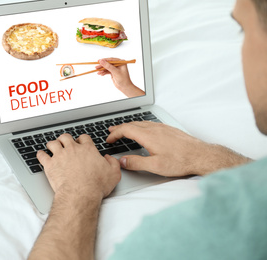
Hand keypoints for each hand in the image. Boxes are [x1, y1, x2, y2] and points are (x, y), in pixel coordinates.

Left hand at [37, 134, 120, 198]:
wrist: (80, 194)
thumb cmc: (96, 185)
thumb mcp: (114, 174)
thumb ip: (113, 163)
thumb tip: (109, 158)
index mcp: (87, 149)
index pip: (83, 138)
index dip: (82, 140)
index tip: (80, 143)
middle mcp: (73, 149)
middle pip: (66, 137)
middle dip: (65, 139)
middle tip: (64, 142)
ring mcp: (60, 156)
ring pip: (53, 143)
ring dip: (52, 144)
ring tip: (52, 146)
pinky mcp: (50, 164)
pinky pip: (42, 155)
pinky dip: (41, 154)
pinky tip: (41, 155)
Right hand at [96, 58, 144, 97]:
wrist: (125, 87)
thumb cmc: (123, 79)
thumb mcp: (115, 72)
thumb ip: (108, 66)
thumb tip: (101, 61)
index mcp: (121, 62)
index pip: (111, 60)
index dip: (104, 60)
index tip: (98, 61)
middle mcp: (118, 64)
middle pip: (108, 63)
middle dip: (102, 65)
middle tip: (96, 67)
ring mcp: (115, 68)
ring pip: (107, 67)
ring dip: (102, 70)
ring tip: (98, 72)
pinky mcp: (113, 72)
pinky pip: (107, 71)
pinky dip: (103, 72)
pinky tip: (100, 74)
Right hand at [106, 121, 250, 176]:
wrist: (201, 155)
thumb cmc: (181, 161)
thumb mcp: (155, 166)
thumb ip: (136, 163)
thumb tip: (122, 161)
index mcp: (148, 136)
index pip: (126, 130)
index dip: (115, 134)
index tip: (109, 139)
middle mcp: (154, 128)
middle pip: (132, 124)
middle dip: (119, 127)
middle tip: (111, 131)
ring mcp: (162, 127)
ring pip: (141, 122)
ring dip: (129, 125)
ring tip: (123, 129)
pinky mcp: (169, 129)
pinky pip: (150, 123)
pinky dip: (140, 125)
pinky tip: (143, 130)